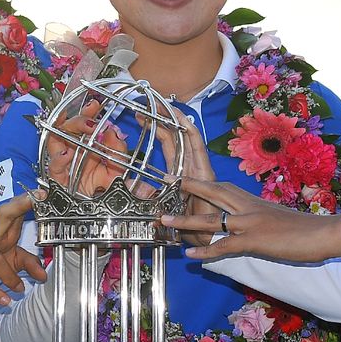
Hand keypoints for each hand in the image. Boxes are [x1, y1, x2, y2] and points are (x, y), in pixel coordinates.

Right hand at [0, 192, 45, 304]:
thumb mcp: (6, 256)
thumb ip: (27, 262)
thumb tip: (43, 276)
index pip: (13, 212)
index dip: (26, 202)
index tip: (42, 193)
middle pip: (4, 216)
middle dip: (20, 206)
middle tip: (37, 198)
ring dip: (11, 277)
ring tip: (20, 289)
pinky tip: (6, 300)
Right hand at [43, 100, 132, 195]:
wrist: (99, 216)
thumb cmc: (105, 190)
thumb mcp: (117, 170)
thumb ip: (118, 152)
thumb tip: (114, 132)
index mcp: (85, 146)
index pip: (83, 124)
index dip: (88, 112)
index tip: (96, 104)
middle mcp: (71, 150)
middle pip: (66, 127)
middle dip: (78, 120)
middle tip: (91, 120)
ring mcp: (62, 164)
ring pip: (55, 140)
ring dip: (66, 132)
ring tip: (81, 129)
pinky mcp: (56, 179)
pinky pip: (53, 167)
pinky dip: (59, 160)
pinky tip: (66, 154)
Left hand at [147, 110, 219, 244]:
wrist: (207, 240)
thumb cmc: (187, 226)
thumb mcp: (160, 206)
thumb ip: (148, 194)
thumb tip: (132, 185)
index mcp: (181, 171)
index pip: (168, 143)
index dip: (157, 127)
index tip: (142, 115)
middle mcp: (191, 166)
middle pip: (178, 135)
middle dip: (166, 116)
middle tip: (152, 101)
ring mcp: (200, 168)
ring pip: (189, 137)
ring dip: (178, 119)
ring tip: (168, 104)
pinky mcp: (207, 174)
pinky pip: (198, 150)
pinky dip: (190, 135)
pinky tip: (183, 121)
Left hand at [161, 179, 340, 262]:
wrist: (324, 233)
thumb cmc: (305, 229)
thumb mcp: (278, 218)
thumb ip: (261, 219)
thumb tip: (251, 226)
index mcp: (254, 201)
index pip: (224, 187)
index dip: (203, 184)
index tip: (184, 180)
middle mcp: (249, 207)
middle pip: (213, 192)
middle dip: (189, 188)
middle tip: (166, 183)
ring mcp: (251, 223)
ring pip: (211, 220)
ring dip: (186, 221)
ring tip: (164, 221)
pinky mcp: (255, 241)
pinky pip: (225, 246)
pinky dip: (207, 252)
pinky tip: (191, 256)